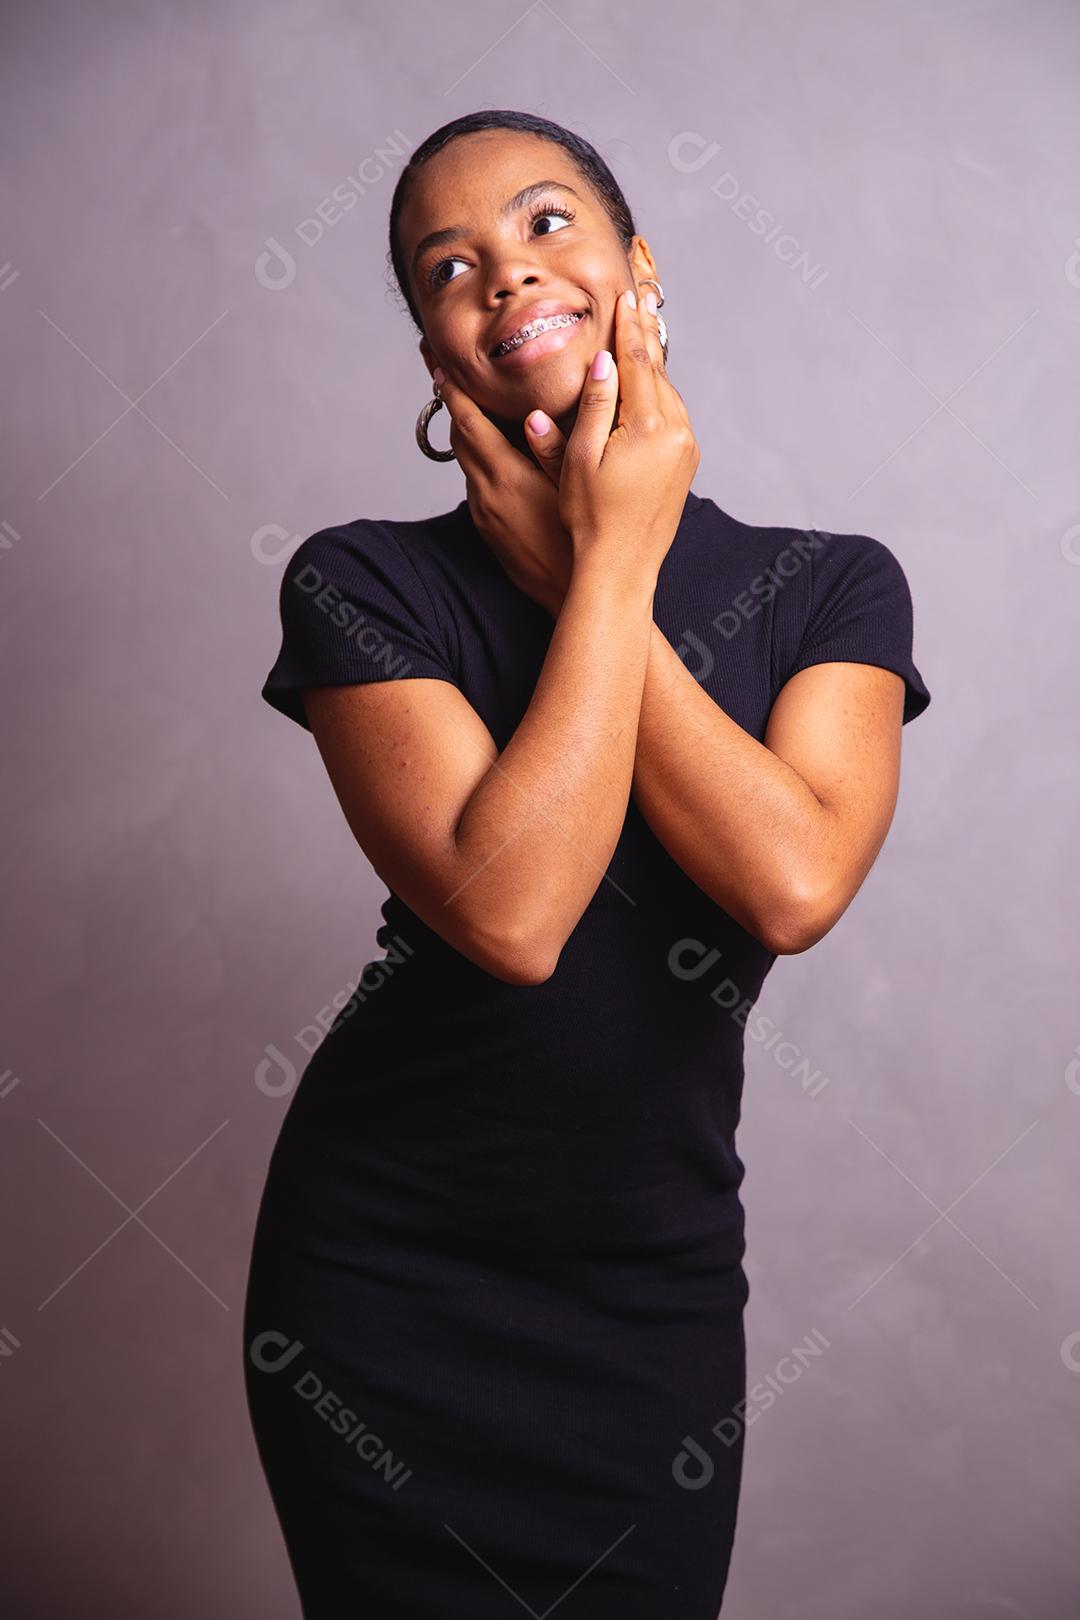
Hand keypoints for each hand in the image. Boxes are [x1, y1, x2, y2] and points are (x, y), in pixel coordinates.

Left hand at [432, 370, 571, 619]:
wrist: (570, 593)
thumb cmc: (580, 542)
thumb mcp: (574, 488)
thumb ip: (554, 448)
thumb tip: (534, 413)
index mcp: (506, 479)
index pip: (466, 424)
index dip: (452, 391)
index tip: (440, 364)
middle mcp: (485, 495)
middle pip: (458, 438)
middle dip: (453, 405)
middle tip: (449, 373)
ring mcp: (483, 513)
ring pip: (466, 461)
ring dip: (466, 433)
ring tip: (472, 405)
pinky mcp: (487, 528)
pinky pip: (476, 482)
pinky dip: (479, 459)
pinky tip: (498, 451)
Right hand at [554, 287, 698, 589]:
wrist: (621, 567)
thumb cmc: (590, 519)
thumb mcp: (579, 458)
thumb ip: (594, 405)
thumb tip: (603, 361)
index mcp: (649, 428)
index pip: (638, 363)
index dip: (628, 329)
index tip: (625, 298)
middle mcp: (677, 434)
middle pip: (658, 373)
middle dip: (644, 338)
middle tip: (638, 300)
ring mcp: (686, 449)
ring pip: (667, 394)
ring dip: (652, 366)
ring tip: (640, 333)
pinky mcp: (687, 464)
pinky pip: (672, 416)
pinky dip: (657, 395)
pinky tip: (646, 385)